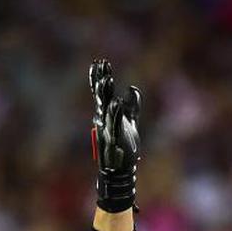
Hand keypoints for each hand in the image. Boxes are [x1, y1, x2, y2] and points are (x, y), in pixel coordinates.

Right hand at [90, 58, 140, 212]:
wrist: (121, 169)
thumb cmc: (125, 145)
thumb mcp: (130, 122)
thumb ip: (132, 105)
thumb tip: (132, 88)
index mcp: (106, 114)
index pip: (102, 92)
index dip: (99, 77)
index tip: (100, 61)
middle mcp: (104, 119)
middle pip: (101, 96)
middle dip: (100, 80)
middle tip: (101, 64)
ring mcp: (109, 129)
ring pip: (106, 108)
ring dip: (106, 94)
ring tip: (107, 79)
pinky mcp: (116, 139)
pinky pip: (115, 124)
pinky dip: (117, 114)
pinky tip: (117, 102)